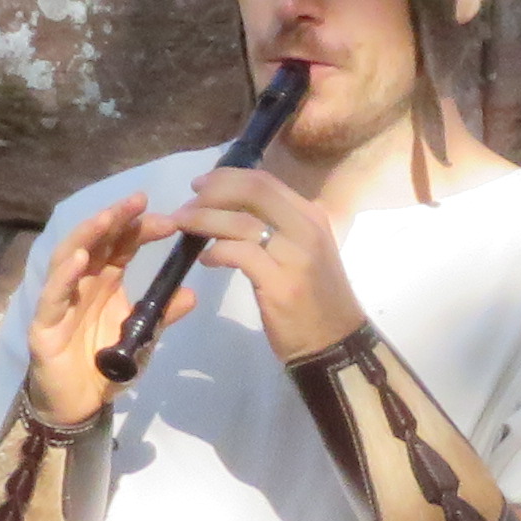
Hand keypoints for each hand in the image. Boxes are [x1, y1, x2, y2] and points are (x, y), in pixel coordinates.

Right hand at [20, 198, 156, 426]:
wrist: (78, 406)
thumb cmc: (104, 367)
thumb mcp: (142, 338)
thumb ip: (162, 316)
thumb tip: (192, 294)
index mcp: (105, 282)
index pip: (122, 246)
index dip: (141, 229)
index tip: (171, 220)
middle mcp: (82, 283)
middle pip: (96, 242)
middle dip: (115, 219)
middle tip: (139, 201)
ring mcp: (61, 301)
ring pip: (69, 258)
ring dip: (87, 236)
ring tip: (106, 218)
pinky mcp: (45, 325)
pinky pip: (53, 296)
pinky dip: (64, 276)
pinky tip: (79, 260)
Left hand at [176, 161, 364, 362]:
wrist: (336, 343)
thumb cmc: (314, 298)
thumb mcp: (301, 252)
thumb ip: (276, 227)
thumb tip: (231, 210)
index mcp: (310, 216)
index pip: (264, 181)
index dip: (226, 178)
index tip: (200, 186)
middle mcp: (306, 228)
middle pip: (253, 192)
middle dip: (212, 193)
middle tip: (187, 205)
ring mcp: (295, 256)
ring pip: (241, 223)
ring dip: (205, 220)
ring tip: (185, 227)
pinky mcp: (282, 284)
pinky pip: (239, 255)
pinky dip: (216, 252)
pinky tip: (206, 260)